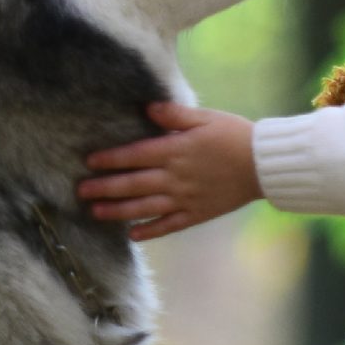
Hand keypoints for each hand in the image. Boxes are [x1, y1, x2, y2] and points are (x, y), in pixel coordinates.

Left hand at [77, 103, 260, 240]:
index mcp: (175, 150)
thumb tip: (147, 108)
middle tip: (80, 191)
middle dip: (104, 188)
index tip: (89, 162)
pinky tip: (133, 236)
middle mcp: (175, 177)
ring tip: (96, 213)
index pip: (134, 155)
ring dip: (118, 211)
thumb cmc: (235, 135)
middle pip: (132, 184)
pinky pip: (169, 225)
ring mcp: (185, 198)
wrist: (264, 165)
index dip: (110, 159)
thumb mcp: (205, 117)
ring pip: (144, 207)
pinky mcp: (197, 213)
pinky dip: (150, 231)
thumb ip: (175, 114)